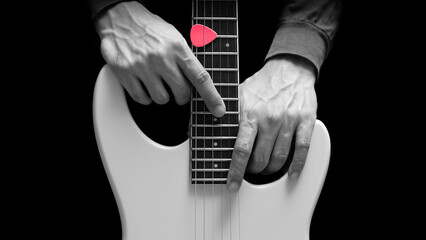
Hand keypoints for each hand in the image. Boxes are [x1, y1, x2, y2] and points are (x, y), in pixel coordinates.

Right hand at [95, 1, 224, 115]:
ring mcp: (142, 66)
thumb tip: (200, 83)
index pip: (200, 77)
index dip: (211, 96)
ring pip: (161, 99)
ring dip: (162, 95)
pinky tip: (145, 84)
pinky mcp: (125, 73)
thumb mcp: (175, 37)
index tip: (219, 110)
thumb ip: (187, 59)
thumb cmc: (150, 29)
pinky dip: (145, 97)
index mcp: (177, 48)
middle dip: (181, 96)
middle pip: (181, 93)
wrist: (120, 18)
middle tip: (177, 89)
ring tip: (157, 82)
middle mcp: (161, 57)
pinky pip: (142, 98)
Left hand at [227, 55, 317, 191]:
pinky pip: (302, 150)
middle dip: (253, 170)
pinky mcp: (305, 121)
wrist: (288, 69)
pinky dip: (296, 165)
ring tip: (265, 168)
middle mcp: (269, 118)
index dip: (235, 170)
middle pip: (260, 158)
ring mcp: (288, 121)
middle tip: (250, 170)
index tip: (232, 183)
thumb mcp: (237, 96)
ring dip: (270, 169)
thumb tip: (201, 131)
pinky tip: (291, 173)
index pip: (241, 149)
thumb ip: (223, 116)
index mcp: (249, 113)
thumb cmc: (261, 85)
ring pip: (279, 158)